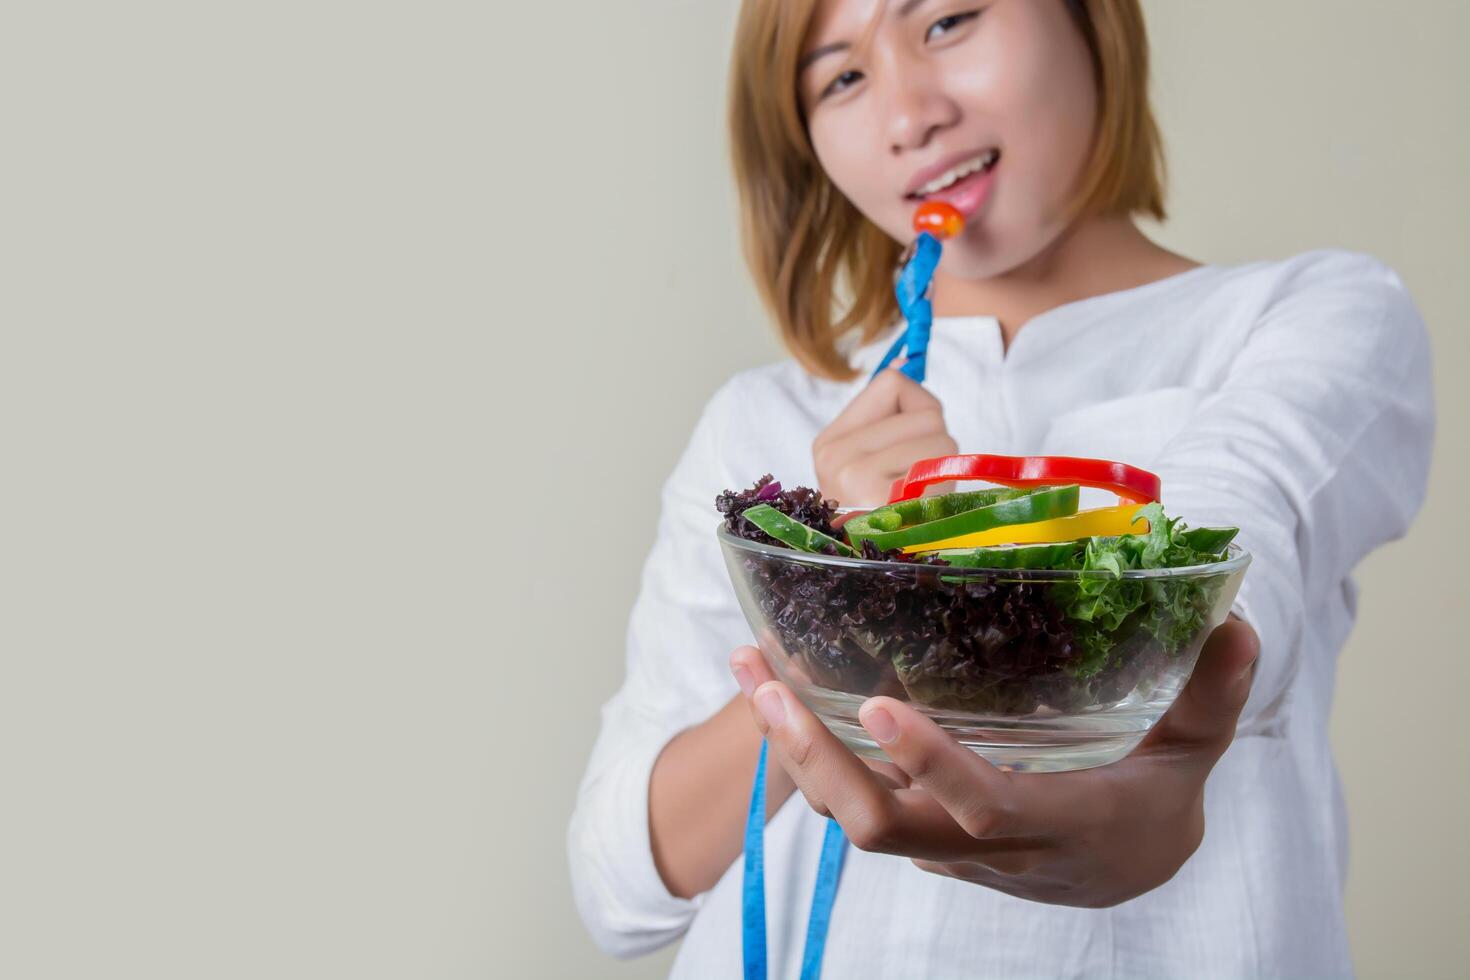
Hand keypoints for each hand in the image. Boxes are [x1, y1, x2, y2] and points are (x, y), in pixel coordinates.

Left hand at [729, 617, 1259, 907]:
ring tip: (749, 671)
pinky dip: (809, 751)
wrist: (1126, 869)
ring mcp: (944, 847)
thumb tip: (1236, 621)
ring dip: (792, 747)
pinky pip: (854, 800)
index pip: (982, 809)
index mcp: (1054, 828)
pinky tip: (778, 690)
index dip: (931, 766)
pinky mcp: (923, 831)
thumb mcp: (1192, 752)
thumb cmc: (1154, 801)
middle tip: (767, 680)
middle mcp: (985, 850)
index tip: (878, 706)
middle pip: (881, 826)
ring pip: (852, 816)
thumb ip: (1212, 694)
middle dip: (816, 758)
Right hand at [812, 367, 956, 507]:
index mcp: (829, 442)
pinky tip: (924, 507)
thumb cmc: (882, 513)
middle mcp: (836, 455)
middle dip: (935, 443)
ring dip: (943, 468)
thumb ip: (889, 413)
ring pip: (942, 439)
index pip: (892, 383)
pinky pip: (943, 467)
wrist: (875, 582)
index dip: (916, 408)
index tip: (908, 443)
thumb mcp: (872, 464)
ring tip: (921, 494)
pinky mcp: (885, 498)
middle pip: (928, 412)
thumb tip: (905, 361)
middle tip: (917, 479)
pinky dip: (944, 487)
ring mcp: (856, 477)